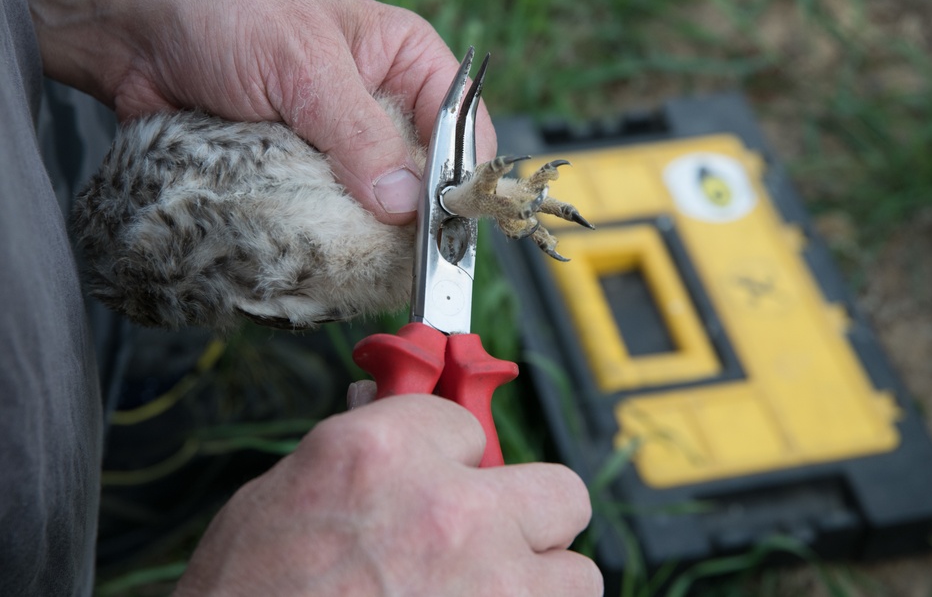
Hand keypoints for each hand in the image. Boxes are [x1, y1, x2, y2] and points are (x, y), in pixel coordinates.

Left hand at [12, 0, 495, 224]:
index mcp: (405, 61)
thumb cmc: (225, 20)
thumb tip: (407, 203)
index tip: (449, 224)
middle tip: (405, 261)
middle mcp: (382, 108)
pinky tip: (319, 256)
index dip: (463, 175)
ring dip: (364, 234)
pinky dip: (324, 241)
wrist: (136, 39)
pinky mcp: (304, 180)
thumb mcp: (302, 67)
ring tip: (358, 263)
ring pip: (378, 208)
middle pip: (426, 178)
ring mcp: (342, 150)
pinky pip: (330, 221)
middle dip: (414, 218)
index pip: (463, 124)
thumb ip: (359, 134)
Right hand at [174, 395, 602, 595]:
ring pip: (577, 575)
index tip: (440, 479)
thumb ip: (361, 458)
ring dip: (539, 588)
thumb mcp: (280, 500)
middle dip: (526, 518)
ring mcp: (489, 589)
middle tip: (489, 542)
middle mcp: (450, 511)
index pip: (465, 425)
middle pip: (558, 491)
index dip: (451, 459)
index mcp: (383, 456)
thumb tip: (401, 427)